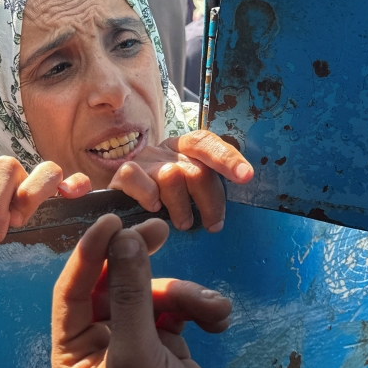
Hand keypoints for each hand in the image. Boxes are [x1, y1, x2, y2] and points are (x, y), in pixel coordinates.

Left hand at [0, 157, 92, 242]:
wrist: (17, 217)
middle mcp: (12, 177)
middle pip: (6, 169)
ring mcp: (39, 182)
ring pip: (44, 169)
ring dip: (33, 191)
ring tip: (21, 218)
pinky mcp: (65, 191)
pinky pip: (73, 180)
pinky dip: (74, 184)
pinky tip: (72, 194)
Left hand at [51, 213, 243, 367]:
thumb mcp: (139, 355)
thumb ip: (130, 293)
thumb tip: (126, 238)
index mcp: (72, 356)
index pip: (72, 291)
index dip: (90, 253)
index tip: (113, 222)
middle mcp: (97, 347)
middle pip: (114, 285)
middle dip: (142, 264)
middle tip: (161, 231)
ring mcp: (134, 345)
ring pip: (151, 295)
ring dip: (183, 295)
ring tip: (212, 309)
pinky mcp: (167, 346)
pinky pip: (175, 310)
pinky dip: (197, 309)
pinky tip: (218, 321)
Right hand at [108, 130, 252, 232]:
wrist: (122, 205)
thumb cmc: (166, 202)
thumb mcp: (190, 192)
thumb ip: (206, 191)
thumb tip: (224, 214)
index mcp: (186, 149)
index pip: (206, 143)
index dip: (227, 158)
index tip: (246, 177)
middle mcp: (166, 151)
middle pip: (195, 169)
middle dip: (210, 201)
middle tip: (213, 225)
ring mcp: (144, 161)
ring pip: (171, 176)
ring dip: (181, 206)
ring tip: (183, 224)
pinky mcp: (122, 174)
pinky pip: (135, 178)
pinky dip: (148, 195)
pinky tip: (153, 208)